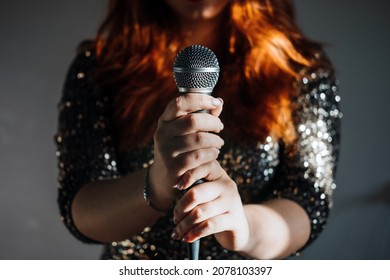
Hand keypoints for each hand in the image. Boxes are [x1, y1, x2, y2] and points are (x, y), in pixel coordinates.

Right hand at [149, 94, 223, 209]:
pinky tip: (214, 154)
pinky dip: (211, 154)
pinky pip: (199, 156)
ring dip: (215, 140)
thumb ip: (203, 116)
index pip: (180, 102)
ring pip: (199, 139)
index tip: (215, 102)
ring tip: (219, 143)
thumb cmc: (181, 149)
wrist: (165, 178)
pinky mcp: (173, 166)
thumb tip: (219, 102)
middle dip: (212, 122)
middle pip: (193, 121)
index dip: (200, 99)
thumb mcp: (187, 131)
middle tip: (220, 127)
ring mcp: (166, 150)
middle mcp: (162, 133)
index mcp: (165, 120)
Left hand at [171, 160, 249, 251]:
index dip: (187, 176)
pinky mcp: (234, 219)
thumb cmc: (215, 209)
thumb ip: (194, 189)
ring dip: (184, 225)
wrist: (238, 228)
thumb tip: (173, 192)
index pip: (202, 167)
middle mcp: (227, 185)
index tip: (176, 187)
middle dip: (180, 208)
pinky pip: (209, 226)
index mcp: (218, 174)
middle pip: (196, 193)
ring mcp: (232, 202)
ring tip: (178, 231)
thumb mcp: (207, 195)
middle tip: (175, 218)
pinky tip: (187, 238)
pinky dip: (194, 233)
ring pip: (199, 212)